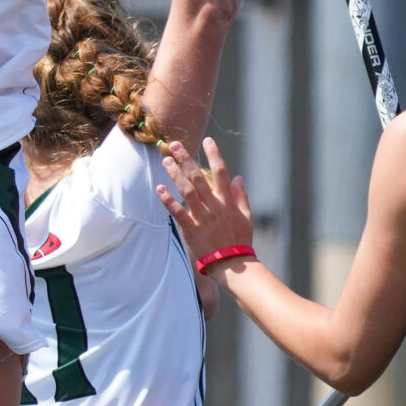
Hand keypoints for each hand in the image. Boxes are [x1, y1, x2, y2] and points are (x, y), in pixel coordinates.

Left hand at [158, 137, 255, 261]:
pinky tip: (159, 189)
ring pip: (187, 191)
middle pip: (199, 177)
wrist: (232, 264)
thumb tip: (237, 177)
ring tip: (166, 161)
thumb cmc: (240, 240)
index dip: (214, 154)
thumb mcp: (247, 216)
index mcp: (228, 201)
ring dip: (175, 175)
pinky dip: (168, 200)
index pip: (221, 172)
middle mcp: (214, 206)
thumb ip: (241, 196)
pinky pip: (177, 213)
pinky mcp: (191, 229)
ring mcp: (202, 217)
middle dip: (186, 159)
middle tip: (174, 145)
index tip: (207, 140)